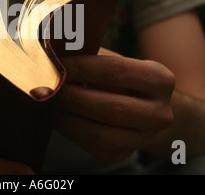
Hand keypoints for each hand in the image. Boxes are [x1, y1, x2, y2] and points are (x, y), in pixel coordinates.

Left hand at [54, 53, 174, 162]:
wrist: (145, 108)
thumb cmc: (121, 78)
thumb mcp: (114, 61)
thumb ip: (90, 56)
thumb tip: (52, 51)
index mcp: (160, 80)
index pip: (116, 71)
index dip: (81, 67)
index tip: (56, 63)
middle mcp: (160, 113)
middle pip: (109, 107)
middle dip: (71, 96)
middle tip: (44, 86)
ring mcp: (143, 138)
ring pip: (99, 133)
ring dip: (66, 118)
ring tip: (46, 103)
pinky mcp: (123, 154)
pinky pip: (92, 146)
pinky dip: (69, 131)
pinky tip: (56, 117)